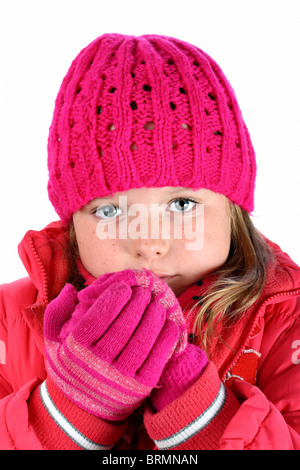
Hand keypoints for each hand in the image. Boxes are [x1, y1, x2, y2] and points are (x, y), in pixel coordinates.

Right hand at [43, 269, 181, 420]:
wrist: (79, 411)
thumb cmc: (69, 367)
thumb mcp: (53, 342)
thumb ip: (56, 313)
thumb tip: (70, 288)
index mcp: (76, 349)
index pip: (99, 316)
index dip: (114, 297)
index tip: (124, 287)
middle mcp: (97, 365)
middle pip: (124, 326)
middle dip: (137, 303)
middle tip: (143, 292)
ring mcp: (120, 378)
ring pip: (142, 340)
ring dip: (153, 318)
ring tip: (156, 304)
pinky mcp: (139, 388)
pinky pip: (157, 359)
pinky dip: (165, 339)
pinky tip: (168, 324)